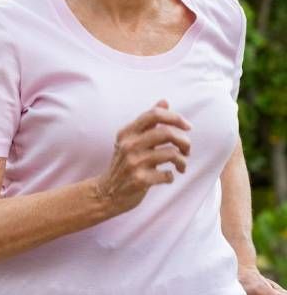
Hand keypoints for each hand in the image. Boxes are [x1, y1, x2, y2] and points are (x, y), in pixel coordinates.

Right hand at [96, 100, 190, 216]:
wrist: (107, 193)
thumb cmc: (123, 164)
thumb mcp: (130, 140)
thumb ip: (148, 122)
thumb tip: (164, 101)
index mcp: (127, 132)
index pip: (154, 114)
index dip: (175, 117)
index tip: (187, 126)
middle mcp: (128, 145)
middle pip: (166, 132)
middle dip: (184, 140)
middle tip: (187, 149)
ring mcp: (133, 163)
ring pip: (171, 153)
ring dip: (182, 160)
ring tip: (181, 165)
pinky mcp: (139, 180)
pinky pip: (167, 174)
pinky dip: (171, 176)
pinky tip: (167, 177)